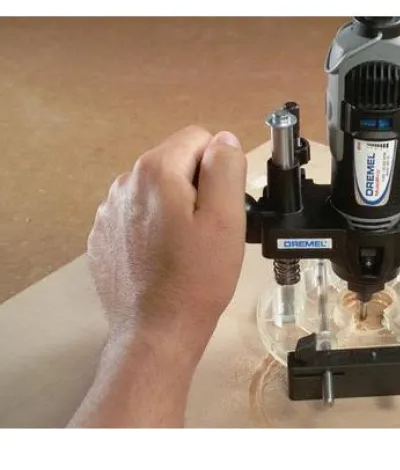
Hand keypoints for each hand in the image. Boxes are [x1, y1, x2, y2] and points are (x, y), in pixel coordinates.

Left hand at [88, 126, 246, 372]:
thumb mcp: (227, 218)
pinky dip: (154, 228)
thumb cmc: (198, 278)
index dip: (220, 169)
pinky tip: (164, 258)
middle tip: (209, 230)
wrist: (156, 331)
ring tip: (188, 247)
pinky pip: (137, 216)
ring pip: (156, 190)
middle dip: (197, 187)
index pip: (200, 139)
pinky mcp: (102, 236)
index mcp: (156, 171)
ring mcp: (108, 211)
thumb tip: (224, 140)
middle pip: (176, 162)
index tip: (223, 206)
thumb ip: (225, 167)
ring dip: (175, 207)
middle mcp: (125, 183)